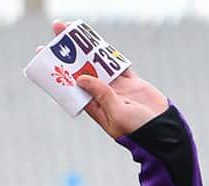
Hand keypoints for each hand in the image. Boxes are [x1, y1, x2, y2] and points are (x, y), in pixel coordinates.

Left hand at [40, 20, 168, 138]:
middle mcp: (102, 96)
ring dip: (88, 49)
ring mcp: (117, 88)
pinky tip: (99, 42)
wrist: (164, 131)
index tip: (44, 55)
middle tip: (57, 30)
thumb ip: (101, 95)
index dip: (58, 70)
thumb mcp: (116, 113)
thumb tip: (80, 78)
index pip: (71, 85)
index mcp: (93, 107)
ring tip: (75, 32)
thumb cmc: (138, 129)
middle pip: (82, 70)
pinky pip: (119, 65)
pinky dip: (110, 54)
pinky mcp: (133, 83)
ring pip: (99, 64)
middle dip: (70, 52)